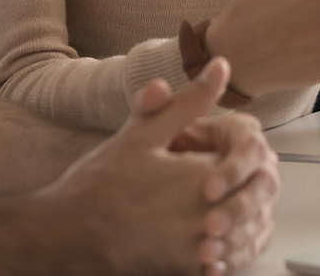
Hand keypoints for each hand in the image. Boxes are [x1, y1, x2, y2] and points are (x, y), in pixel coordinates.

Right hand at [44, 58, 274, 273]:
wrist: (69, 233)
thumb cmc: (105, 178)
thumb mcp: (145, 132)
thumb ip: (190, 101)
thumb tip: (222, 64)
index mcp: (204, 177)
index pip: (250, 163)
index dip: (239, 154)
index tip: (217, 151)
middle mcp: (209, 218)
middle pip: (249, 199)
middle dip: (238, 186)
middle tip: (210, 179)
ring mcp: (197, 251)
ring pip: (239, 232)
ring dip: (233, 218)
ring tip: (204, 204)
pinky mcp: (185, 272)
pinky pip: (222, 260)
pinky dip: (219, 247)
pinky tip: (195, 232)